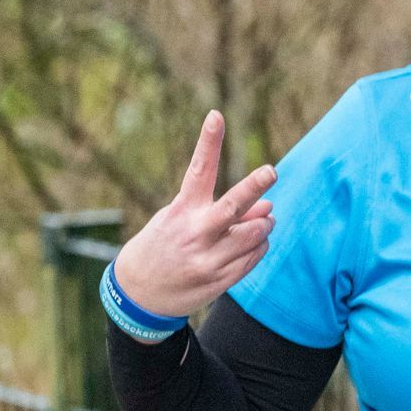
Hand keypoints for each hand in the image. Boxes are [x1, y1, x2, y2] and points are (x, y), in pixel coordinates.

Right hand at [112, 110, 276, 320]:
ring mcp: (208, 259)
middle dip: (253, 187)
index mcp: (182, 211)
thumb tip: (269, 206)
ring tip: (264, 220)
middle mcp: (195, 233)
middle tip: (271, 171)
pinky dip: (260, 246)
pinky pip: (253, 258)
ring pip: (253, 234)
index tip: (216, 115)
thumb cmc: (165, 246)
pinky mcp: (219, 280)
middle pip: (232, 206)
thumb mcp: (182, 221)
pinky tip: (256, 242)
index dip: (209, 142)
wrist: (139, 294)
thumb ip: (224, 211)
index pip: (199, 170)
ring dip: (265, 224)